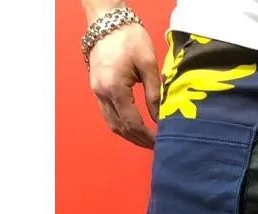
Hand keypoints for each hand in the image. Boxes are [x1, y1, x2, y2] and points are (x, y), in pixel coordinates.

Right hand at [88, 23, 159, 148]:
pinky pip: (108, 114)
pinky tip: (135, 128)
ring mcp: (96, 91)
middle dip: (138, 140)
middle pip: (120, 128)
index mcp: (114, 88)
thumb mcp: (148, 66)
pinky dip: (122, 125)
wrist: (108, 21)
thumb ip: (154, 96)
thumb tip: (161, 120)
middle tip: (156, 147)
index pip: (132, 123)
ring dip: (129, 135)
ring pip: (112, 124)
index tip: (160, 143)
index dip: (147, 137)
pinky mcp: (97, 88)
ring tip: (147, 140)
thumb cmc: (130, 39)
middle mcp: (101, 93)